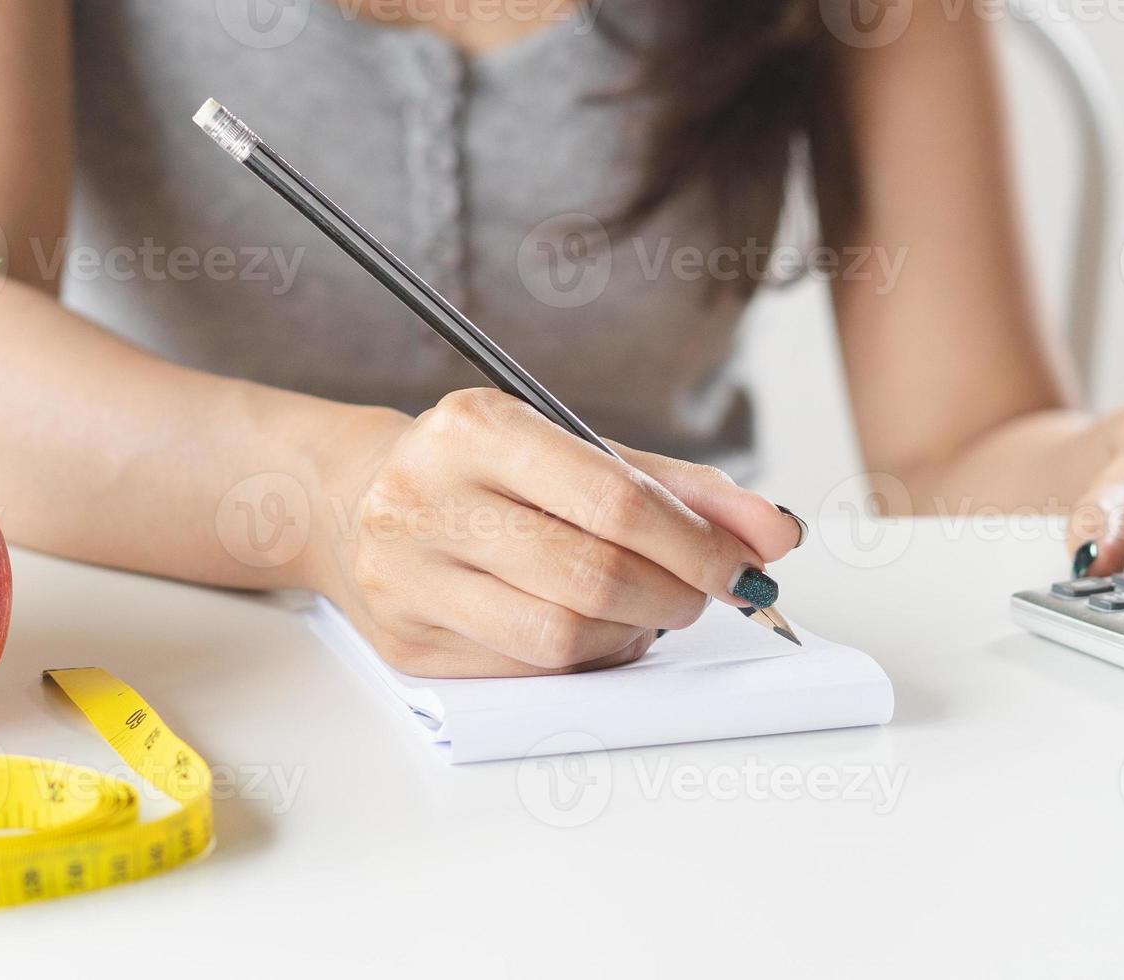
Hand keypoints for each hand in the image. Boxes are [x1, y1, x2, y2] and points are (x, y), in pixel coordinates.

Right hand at [317, 389, 802, 677]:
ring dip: (632, 633)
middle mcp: (426, 498)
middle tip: (700, 593)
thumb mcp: (570, 451)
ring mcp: (407, 578)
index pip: (615, 500)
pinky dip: (583, 658)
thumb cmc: (479, 475)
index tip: (744, 565)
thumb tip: (775, 533)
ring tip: (644, 610)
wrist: (348, 501)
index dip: (698, 544)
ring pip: (562, 637)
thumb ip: (677, 488)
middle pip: (594, 575)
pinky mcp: (407, 645)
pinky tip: (590, 630)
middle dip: (674, 594)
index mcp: (474, 429)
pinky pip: (527, 671)